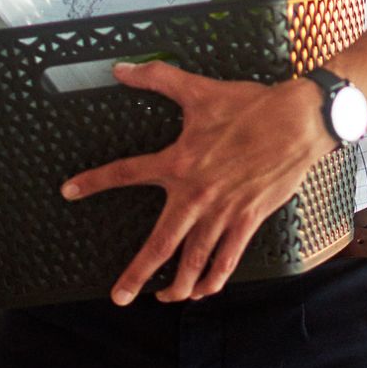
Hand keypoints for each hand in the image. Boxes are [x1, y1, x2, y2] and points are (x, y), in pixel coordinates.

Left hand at [61, 61, 335, 304]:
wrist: (297, 121)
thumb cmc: (250, 106)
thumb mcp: (199, 89)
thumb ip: (157, 77)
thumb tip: (122, 68)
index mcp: (179, 163)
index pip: (127, 173)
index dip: (94, 181)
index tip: (69, 191)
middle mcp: (196, 195)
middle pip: (160, 245)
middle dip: (137, 275)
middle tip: (119, 297)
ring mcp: (223, 212)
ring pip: (194, 260)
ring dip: (178, 286)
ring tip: (163, 299)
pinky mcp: (248, 219)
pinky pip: (228, 258)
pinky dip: (215, 279)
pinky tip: (205, 290)